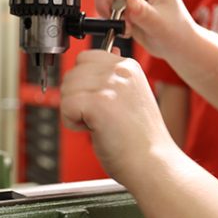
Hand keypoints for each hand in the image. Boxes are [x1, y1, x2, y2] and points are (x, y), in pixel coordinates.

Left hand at [60, 49, 174, 180]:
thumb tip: (107, 54)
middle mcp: (120, 71)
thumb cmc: (141, 139)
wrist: (152, 163)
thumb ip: (115, 77)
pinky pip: (65, 105)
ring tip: (99, 124)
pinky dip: (72, 122)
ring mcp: (111, 85)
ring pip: (66, 89)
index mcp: (129, 66)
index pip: (86, 57)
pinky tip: (93, 130)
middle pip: (72, 73)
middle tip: (101, 117)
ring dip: (74, 110)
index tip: (99, 102)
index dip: (84, 83)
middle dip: (77, 97)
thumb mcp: (132, 96)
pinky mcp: (99, 103)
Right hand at [96, 0, 196, 60]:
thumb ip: (144, 13)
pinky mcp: (125, 6)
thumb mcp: (160, 23)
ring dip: (105, 8)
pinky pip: (107, 6)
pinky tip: (123, 28)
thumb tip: (129, 2)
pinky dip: (110, 18)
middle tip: (108, 14)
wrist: (176, 46)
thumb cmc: (177, 30)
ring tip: (120, 25)